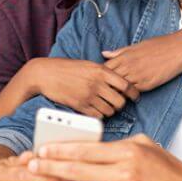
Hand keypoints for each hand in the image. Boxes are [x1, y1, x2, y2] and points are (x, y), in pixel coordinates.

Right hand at [20, 58, 139, 118]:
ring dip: (110, 111)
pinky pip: (97, 116)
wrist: (46, 74)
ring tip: (105, 106)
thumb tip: (119, 81)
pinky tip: (95, 110)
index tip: (135, 97)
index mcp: (101, 71)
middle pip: (120, 101)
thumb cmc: (67, 68)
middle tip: (116, 103)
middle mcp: (97, 84)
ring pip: (110, 111)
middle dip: (120, 104)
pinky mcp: (80, 106)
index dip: (134, 93)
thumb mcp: (88, 64)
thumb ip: (104, 72)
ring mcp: (88, 96)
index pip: (126, 85)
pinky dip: (99, 115)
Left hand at [28, 134, 181, 180]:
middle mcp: (127, 173)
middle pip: (79, 171)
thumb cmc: (169, 170)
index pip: (87, 149)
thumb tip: (90, 146)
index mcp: (129, 152)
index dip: (61, 150)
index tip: (43, 150)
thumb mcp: (145, 146)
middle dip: (51, 169)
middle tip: (31, 167)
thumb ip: (118, 145)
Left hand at [102, 30, 181, 91]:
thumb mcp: (137, 45)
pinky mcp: (147, 84)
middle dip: (107, 86)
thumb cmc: (159, 45)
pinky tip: (130, 94)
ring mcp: (137, 76)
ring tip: (117, 94)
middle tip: (106, 90)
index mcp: (124, 56)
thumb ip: (119, 52)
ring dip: (118, 92)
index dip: (102, 75)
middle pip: (109, 81)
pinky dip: (130, 94)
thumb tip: (104, 53)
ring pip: (120, 88)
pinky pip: (133, 92)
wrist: (178, 48)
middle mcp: (129, 66)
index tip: (102, 79)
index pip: (104, 69)